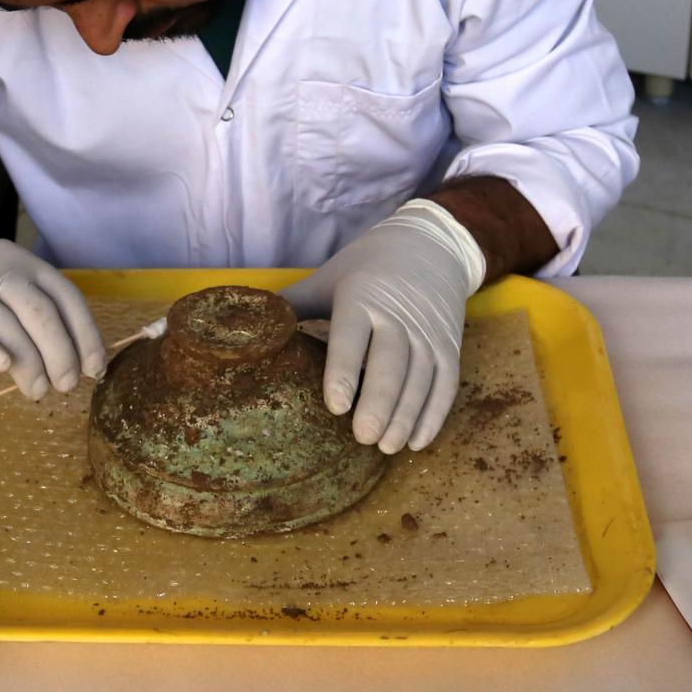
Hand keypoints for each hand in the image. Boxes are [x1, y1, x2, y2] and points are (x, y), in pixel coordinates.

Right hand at [0, 240, 107, 396]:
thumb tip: (78, 364)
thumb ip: (35, 320)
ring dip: (28, 363)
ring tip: (37, 391)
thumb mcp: (4, 297)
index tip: (94, 369)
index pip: (64, 296)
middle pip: (39, 310)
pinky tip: (1, 367)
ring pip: (5, 325)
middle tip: (65, 386)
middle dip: (60, 352)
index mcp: (21, 262)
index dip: (85, 334)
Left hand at [278, 201, 487, 453]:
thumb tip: (241, 334)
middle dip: (380, 402)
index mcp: (361, 295)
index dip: (344, 370)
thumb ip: (291, 305)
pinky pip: (446, 383)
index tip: (334, 406)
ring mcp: (428, 331)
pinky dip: (434, 414)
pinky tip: (416, 441)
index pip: (353, 335)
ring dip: (406, 415)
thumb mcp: (328, 278)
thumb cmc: (366, 267)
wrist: (430, 244)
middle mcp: (399, 314)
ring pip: (422, 377)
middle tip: (363, 437)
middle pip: (392, 362)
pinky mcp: (450, 345)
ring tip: (386, 447)